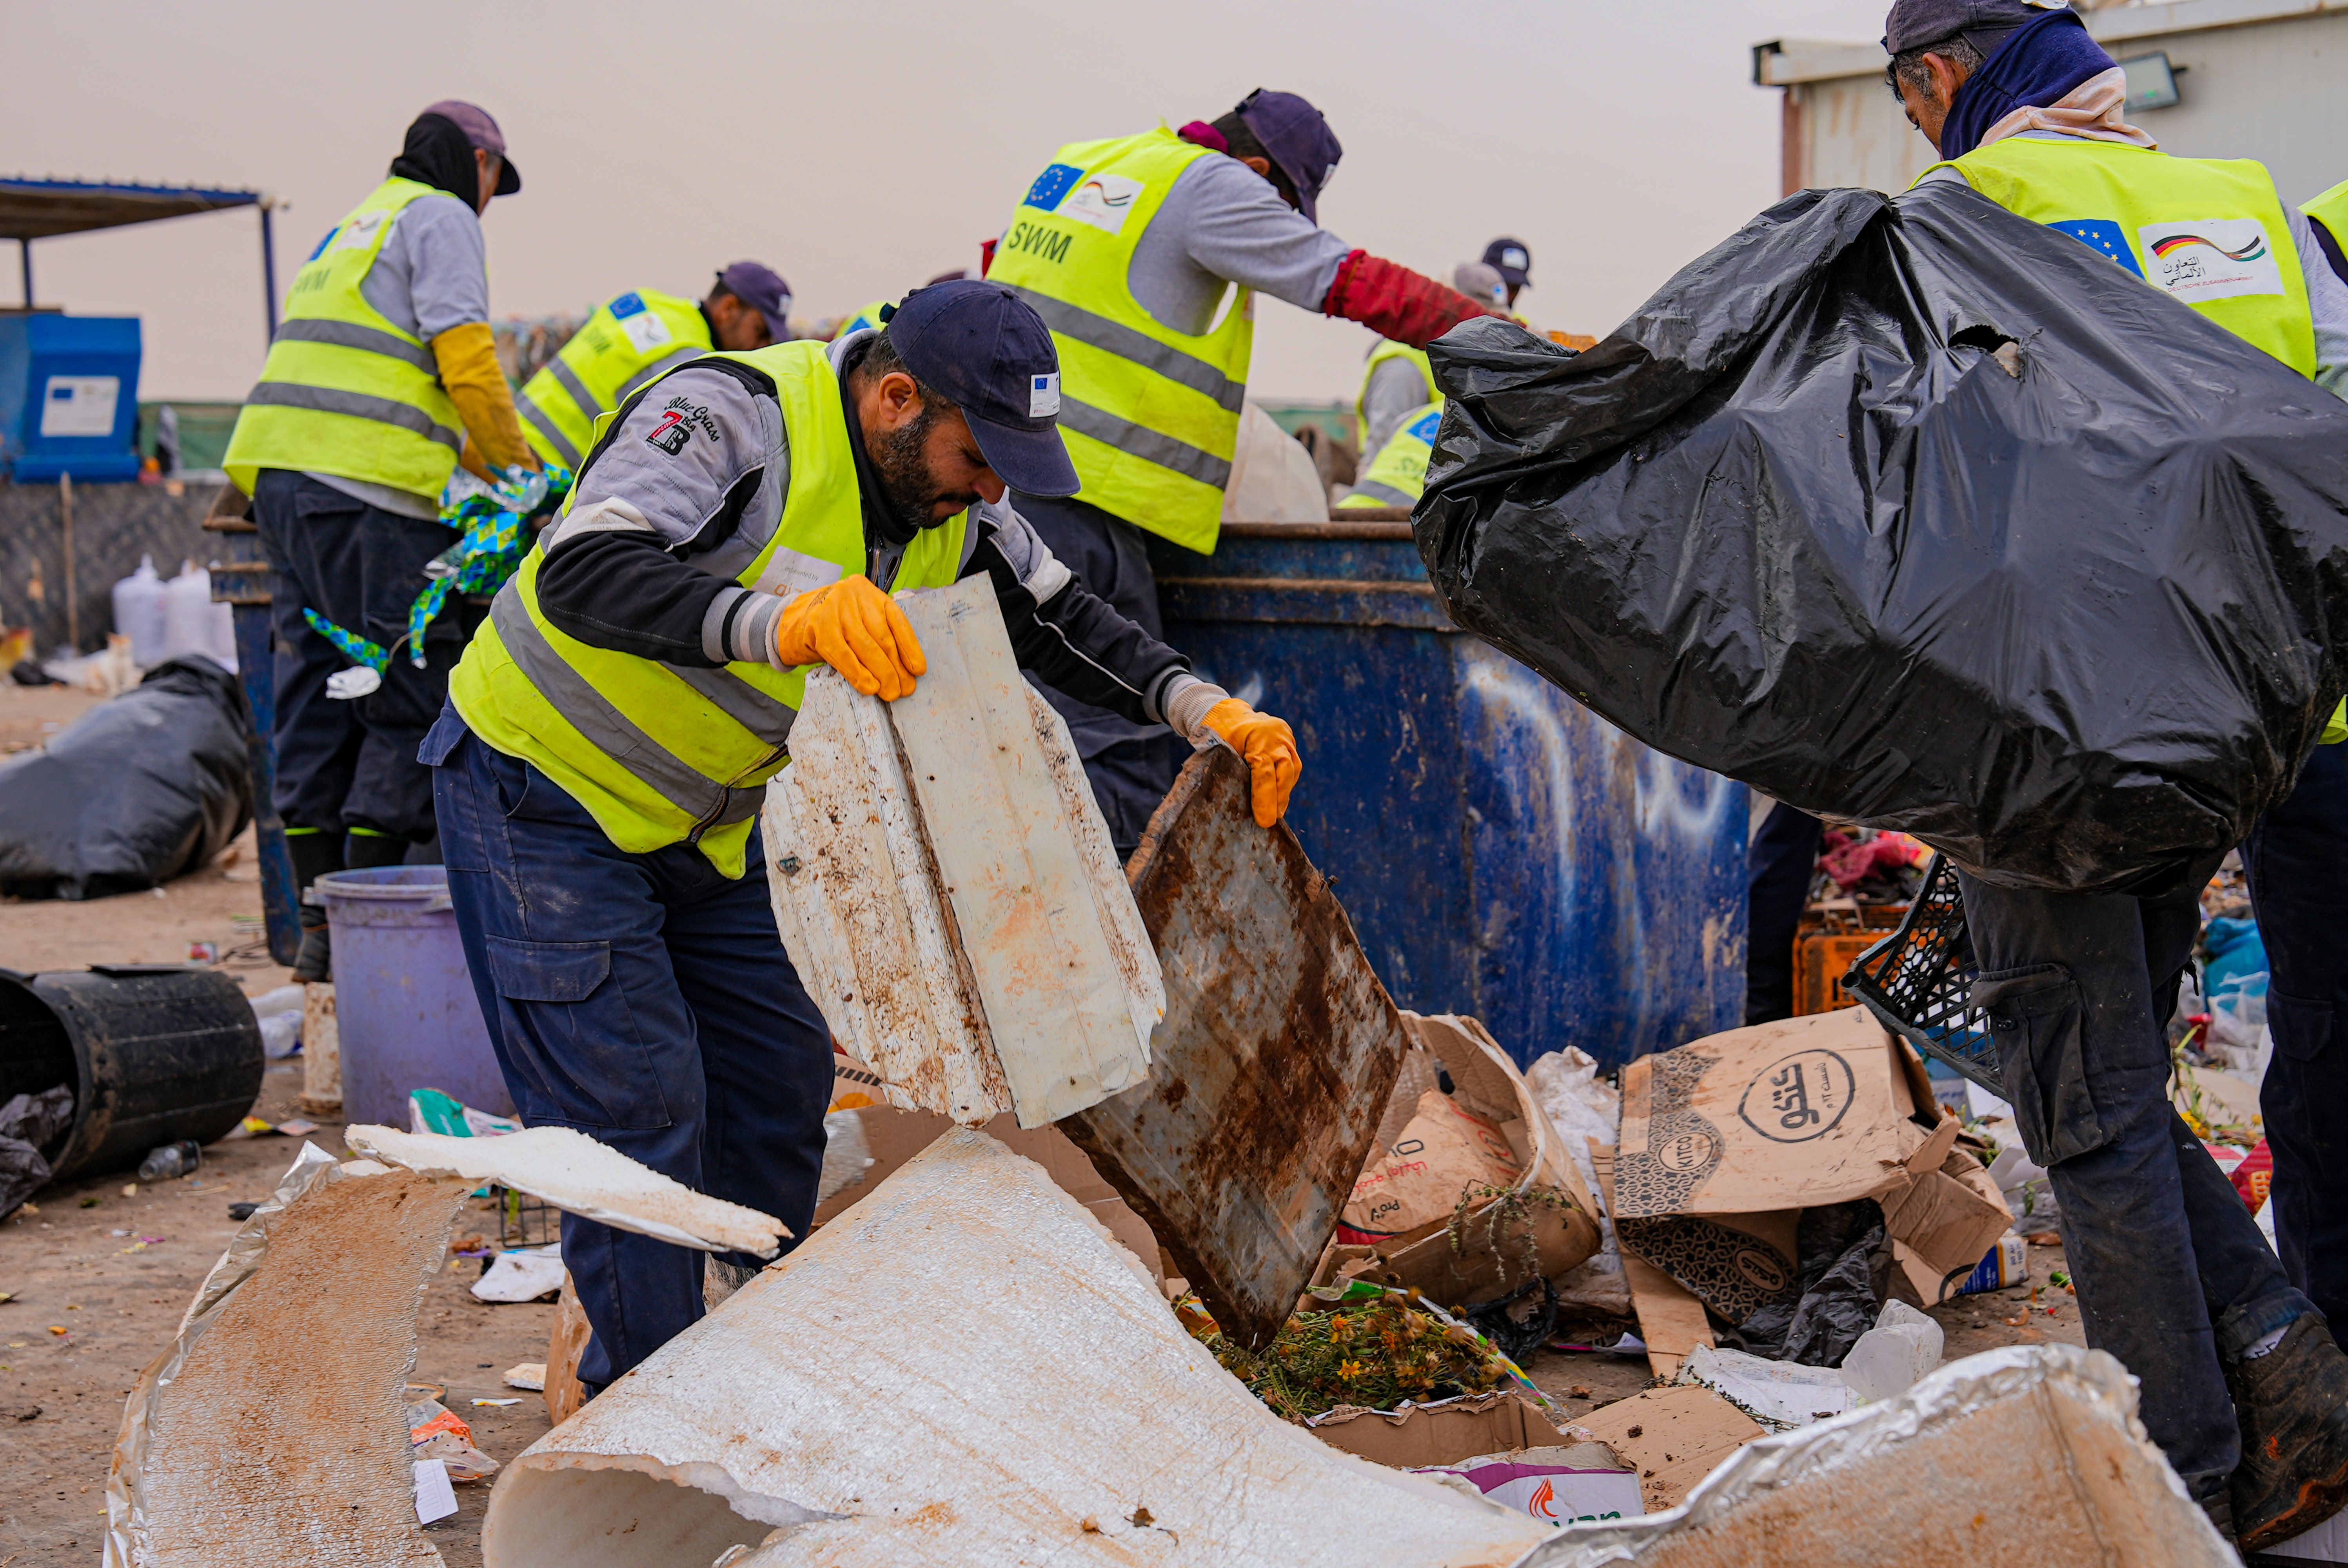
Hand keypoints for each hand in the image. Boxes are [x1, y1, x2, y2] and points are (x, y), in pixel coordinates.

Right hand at [774, 577, 925, 700]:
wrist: (790, 621)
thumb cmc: (833, 625)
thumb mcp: (857, 621)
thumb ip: (877, 635)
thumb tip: (904, 671)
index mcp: (869, 592)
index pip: (897, 619)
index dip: (910, 647)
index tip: (918, 670)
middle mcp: (854, 595)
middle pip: (882, 636)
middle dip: (896, 667)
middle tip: (905, 689)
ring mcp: (834, 607)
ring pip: (865, 645)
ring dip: (881, 674)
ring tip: (890, 693)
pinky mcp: (818, 625)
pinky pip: (843, 654)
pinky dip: (858, 673)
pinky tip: (869, 687)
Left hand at [1201, 698, 1300, 826]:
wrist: (1227, 712)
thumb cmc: (1219, 733)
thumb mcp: (1218, 748)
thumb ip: (1230, 769)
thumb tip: (1238, 804)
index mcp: (1256, 736)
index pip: (1264, 772)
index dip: (1265, 798)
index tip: (1265, 821)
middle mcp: (1276, 734)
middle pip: (1285, 770)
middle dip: (1280, 798)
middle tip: (1273, 819)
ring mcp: (1285, 735)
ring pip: (1293, 768)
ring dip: (1285, 791)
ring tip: (1277, 811)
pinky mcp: (1289, 738)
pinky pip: (1293, 763)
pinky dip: (1286, 780)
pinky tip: (1279, 796)